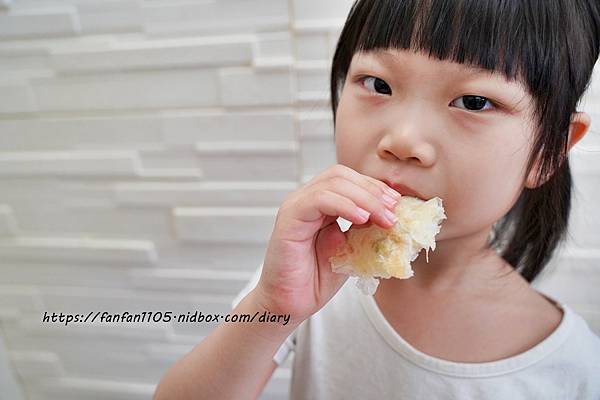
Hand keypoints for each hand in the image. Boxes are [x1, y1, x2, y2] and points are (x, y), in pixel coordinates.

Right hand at [253, 164, 400, 324]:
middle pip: (341, 175)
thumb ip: (362, 232)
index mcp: (319, 205)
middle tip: (393, 210)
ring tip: (383, 218)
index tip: (396, 204)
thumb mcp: (349, 252)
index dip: (374, 188)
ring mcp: (296, 207)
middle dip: (372, 190)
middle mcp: (306, 201)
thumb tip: (387, 217)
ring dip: (365, 198)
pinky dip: (344, 205)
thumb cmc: (313, 282)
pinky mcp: (289, 218)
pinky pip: (319, 199)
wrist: (287, 306)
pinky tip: (361, 219)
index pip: (348, 180)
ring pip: (333, 182)